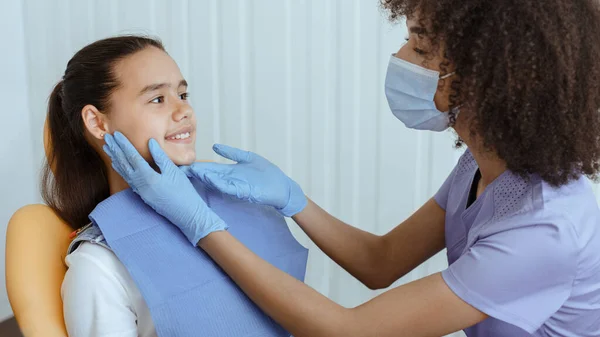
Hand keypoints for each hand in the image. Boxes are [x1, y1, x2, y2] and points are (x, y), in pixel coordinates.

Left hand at [103, 132, 227, 244]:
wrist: (186, 214)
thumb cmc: (183, 192)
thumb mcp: (174, 171)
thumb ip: (160, 156)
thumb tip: (150, 142)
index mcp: (148, 177)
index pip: (132, 157)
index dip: (124, 144)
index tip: (117, 134)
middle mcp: (140, 184)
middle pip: (124, 164)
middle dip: (115, 150)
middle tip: (107, 137)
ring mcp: (140, 191)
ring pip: (124, 172)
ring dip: (116, 159)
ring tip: (108, 148)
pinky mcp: (142, 195)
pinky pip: (128, 179)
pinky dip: (121, 170)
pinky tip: (118, 164)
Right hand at [180, 144, 306, 216]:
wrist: (282, 189)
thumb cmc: (267, 175)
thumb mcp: (247, 159)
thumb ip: (231, 153)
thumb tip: (214, 146)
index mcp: (229, 172)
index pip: (209, 168)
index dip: (196, 166)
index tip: (181, 163)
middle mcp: (230, 179)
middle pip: (208, 175)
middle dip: (194, 173)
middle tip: (177, 170)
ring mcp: (236, 185)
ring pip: (215, 181)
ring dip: (203, 177)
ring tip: (190, 172)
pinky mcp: (244, 190)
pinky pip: (228, 185)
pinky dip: (218, 182)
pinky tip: (208, 177)